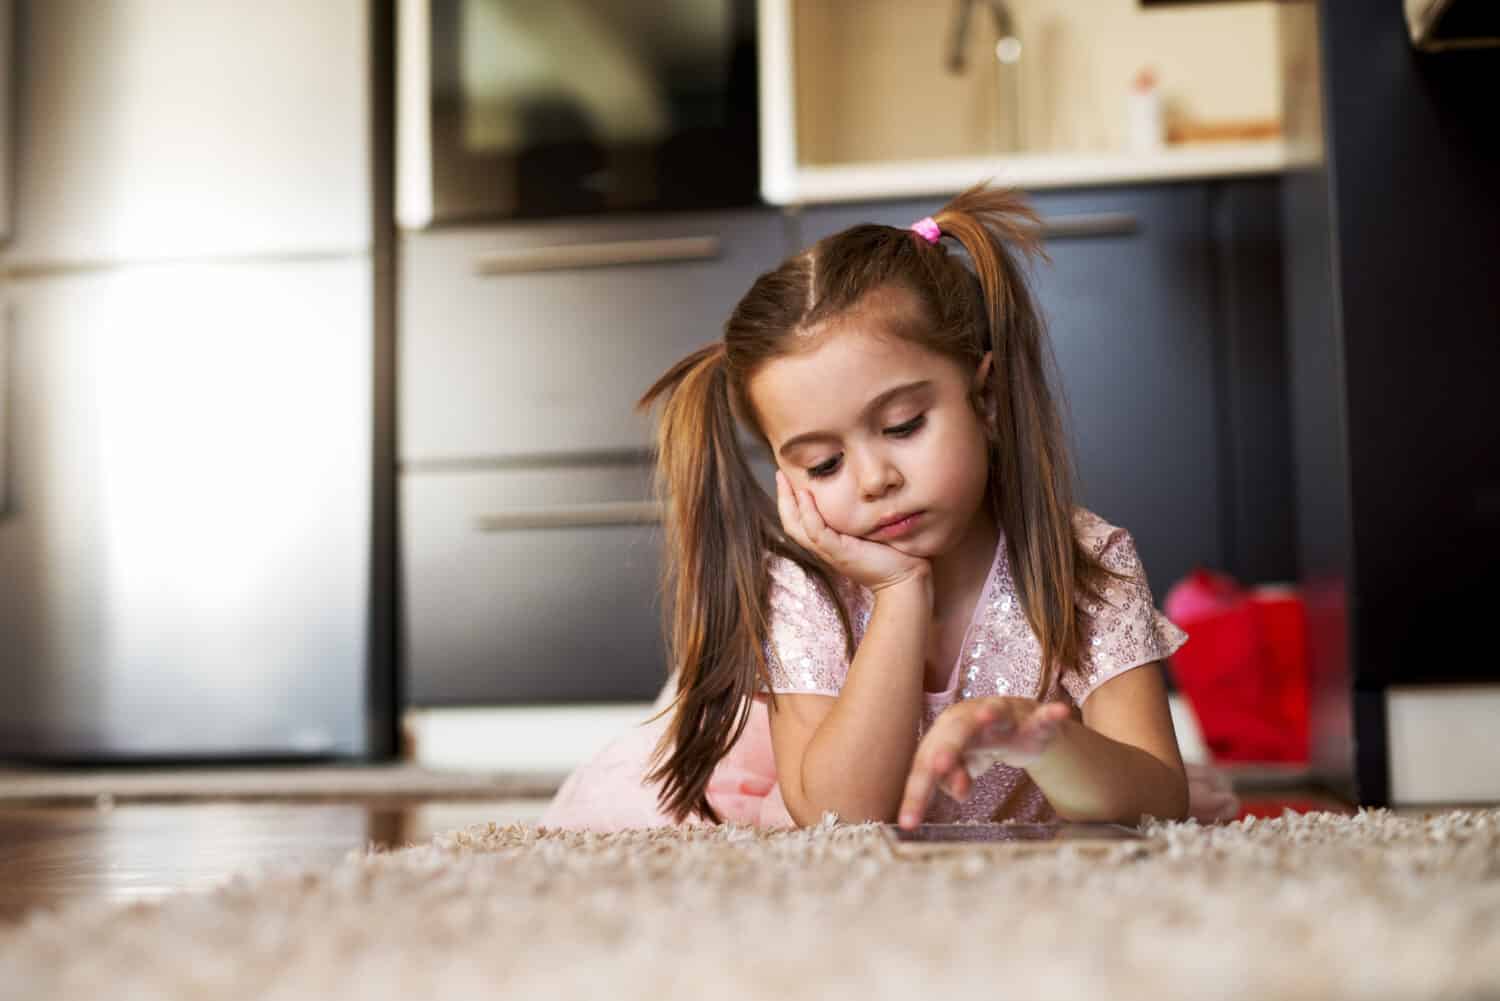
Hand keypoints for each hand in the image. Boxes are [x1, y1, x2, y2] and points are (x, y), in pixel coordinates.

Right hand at [775, 470, 929, 594]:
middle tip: (779, 474)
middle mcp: (824, 548)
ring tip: (785, 480)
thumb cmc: (893, 555)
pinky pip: (816, 532)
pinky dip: (808, 513)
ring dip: (789, 502)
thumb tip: (864, 490)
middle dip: (783, 498)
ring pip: (797, 527)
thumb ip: (860, 515)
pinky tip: (805, 495)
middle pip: (791, 523)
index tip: (788, 478)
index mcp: (829, 543)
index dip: (790, 501)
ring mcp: (830, 552)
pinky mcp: (839, 553)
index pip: (800, 522)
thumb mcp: (870, 530)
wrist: (904, 580)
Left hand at [896, 697, 1070, 828]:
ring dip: (990, 715)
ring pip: (995, 713)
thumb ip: (953, 780)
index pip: (926, 764)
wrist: (1016, 724)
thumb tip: (958, 792)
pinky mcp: (1032, 719)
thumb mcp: (962, 767)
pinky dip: (1050, 716)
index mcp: (944, 733)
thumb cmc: (978, 747)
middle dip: (948, 749)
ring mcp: (1002, 716)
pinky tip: (1059, 712)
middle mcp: (969, 719)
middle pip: (955, 735)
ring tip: (986, 717)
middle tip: (937, 767)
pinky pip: (1042, 718)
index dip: (917, 792)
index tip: (908, 821)